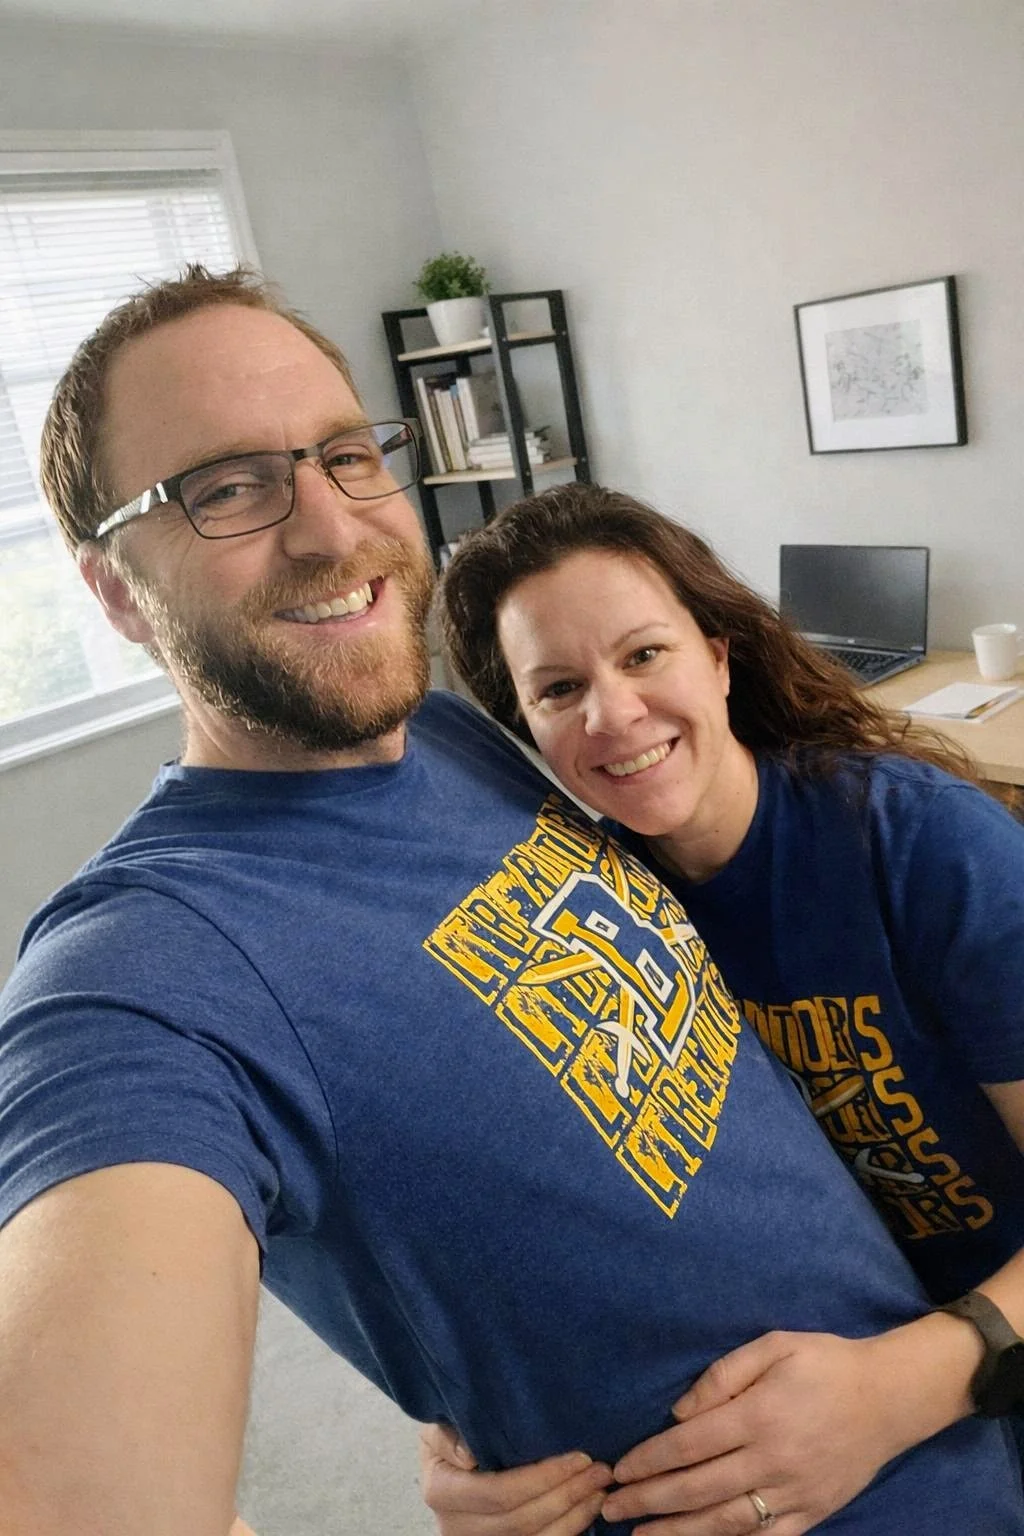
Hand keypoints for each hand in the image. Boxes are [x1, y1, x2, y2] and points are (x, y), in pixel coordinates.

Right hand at [419, 1423, 612, 1535]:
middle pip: (522, 1520)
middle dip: (567, 1495)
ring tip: (601, 1488)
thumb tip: (469, 1455)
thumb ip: (448, 1436)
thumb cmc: (449, 1434)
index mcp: (441, 1492)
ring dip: (574, 1516)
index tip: (579, 1457)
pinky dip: (568, 1530)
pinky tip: (588, 1508)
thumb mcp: (439, 1426)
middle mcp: (457, 1527)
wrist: (444, 1466)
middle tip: (601, 1470)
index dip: (543, 1478)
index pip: (499, 1493)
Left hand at [602, 1324, 972, 1534]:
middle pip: (698, 1488)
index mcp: (759, 1415)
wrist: (892, 1397)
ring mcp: (795, 1492)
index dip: (649, 1460)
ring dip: (678, 1532)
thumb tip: (679, 1412)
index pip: (689, 1444)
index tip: (618, 1470)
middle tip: (610, 1509)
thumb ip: (722, 1376)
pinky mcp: (814, 1512)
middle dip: (649, 1500)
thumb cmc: (826, 1363)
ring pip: (726, 1522)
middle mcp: (773, 1459)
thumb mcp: (773, 1346)